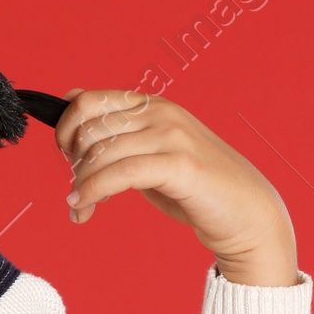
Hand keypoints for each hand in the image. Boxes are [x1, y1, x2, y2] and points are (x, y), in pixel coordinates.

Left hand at [55, 87, 299, 285]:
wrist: (248, 215)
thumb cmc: (195, 186)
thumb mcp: (150, 150)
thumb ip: (116, 129)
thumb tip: (70, 98)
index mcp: (152, 105)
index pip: (88, 101)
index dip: (65, 128)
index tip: (65, 156)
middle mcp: (162, 113)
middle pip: (89, 128)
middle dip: (72, 161)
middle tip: (75, 188)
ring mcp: (173, 136)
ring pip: (101, 153)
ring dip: (80, 185)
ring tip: (80, 206)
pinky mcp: (180, 164)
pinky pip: (120, 174)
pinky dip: (93, 191)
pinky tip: (84, 208)